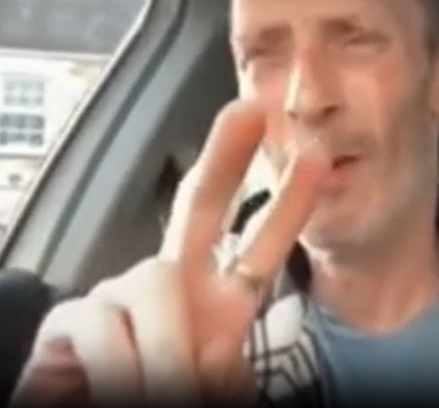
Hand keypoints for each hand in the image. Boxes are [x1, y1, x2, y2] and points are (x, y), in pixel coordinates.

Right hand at [11, 100, 328, 406]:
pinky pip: (105, 324)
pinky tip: (115, 385)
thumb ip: (224, 367)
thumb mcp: (210, 388)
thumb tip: (219, 356)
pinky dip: (120, 366)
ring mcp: (123, 296)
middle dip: (225, 156)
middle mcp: (174, 287)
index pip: (259, 246)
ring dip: (166, 350)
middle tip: (248, 109)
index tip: (316, 157)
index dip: (289, 204)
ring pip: (157, 284)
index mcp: (220, 305)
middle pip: (202, 205)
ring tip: (163, 389)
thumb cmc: (157, 399)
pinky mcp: (72, 318)